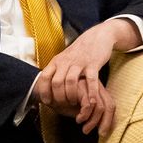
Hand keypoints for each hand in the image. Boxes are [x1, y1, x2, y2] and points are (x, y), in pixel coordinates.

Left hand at [33, 18, 138, 135]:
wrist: (98, 36)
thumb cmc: (80, 51)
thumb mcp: (64, 57)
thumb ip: (56, 69)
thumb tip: (45, 85)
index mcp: (57, 61)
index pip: (45, 77)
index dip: (44, 91)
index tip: (47, 102)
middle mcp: (66, 61)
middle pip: (57, 82)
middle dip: (59, 97)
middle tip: (63, 105)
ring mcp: (80, 63)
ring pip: (71, 82)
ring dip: (72, 96)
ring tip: (75, 103)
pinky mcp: (93, 64)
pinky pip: (91, 80)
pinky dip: (91, 93)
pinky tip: (91, 101)